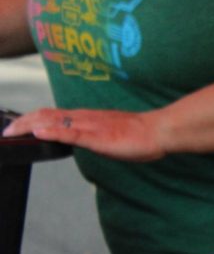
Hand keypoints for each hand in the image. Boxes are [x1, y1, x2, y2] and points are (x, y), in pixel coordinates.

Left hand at [2, 107, 166, 160]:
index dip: (30, 120)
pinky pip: (71, 134)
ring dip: (29, 126)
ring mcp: (90, 126)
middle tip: (5, 132)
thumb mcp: (109, 135)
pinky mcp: (98, 137)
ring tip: (12, 132)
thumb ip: (91, 135)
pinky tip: (39, 134)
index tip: (14, 128)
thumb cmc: (140, 135)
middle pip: (45, 116)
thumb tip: (78, 138)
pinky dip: (53, 133)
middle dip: (22, 123)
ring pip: (53, 122)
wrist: (158, 131)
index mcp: (86, 118)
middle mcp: (84, 118)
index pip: (50, 115)